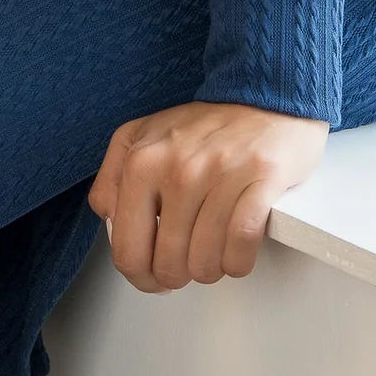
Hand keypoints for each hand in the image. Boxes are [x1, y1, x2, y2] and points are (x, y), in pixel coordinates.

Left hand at [86, 101, 329, 289]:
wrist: (265, 98)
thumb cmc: (205, 128)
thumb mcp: (143, 138)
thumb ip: (112, 179)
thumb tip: (109, 219)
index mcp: (141, 161)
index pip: (127, 250)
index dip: (142, 276)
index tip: (154, 275)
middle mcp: (178, 167)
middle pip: (168, 266)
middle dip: (179, 276)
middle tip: (188, 261)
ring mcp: (220, 173)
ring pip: (206, 263)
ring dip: (212, 268)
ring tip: (214, 248)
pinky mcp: (261, 179)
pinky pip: (241, 248)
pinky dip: (238, 261)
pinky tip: (236, 249)